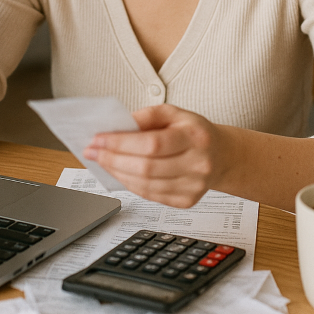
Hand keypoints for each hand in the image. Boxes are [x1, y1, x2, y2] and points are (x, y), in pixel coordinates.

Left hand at [83, 104, 229, 207]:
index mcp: (195, 136)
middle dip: (113, 159)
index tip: (98, 139)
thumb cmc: (193, 132)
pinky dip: (131, 185)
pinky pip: (151, 196)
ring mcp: (194, 186)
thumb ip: (147, 115)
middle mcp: (198, 163)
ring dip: (118, 173)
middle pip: (146, 167)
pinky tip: (120, 173)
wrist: (221, 155)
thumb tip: (120, 126)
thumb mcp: (175, 113)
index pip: (152, 143)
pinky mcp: (187, 201)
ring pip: (146, 185)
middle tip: (93, 151)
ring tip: (102, 162)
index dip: (121, 143)